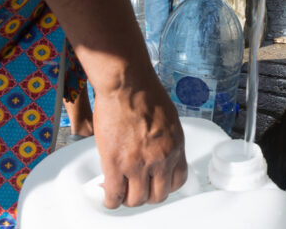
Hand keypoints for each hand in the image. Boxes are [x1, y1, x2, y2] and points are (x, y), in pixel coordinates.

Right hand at [93, 78, 186, 206]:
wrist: (128, 84)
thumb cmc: (145, 92)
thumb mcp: (167, 118)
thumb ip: (164, 138)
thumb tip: (155, 148)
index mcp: (175, 146)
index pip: (177, 181)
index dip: (164, 185)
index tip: (156, 183)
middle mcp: (161, 159)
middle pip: (158, 195)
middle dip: (147, 194)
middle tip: (136, 188)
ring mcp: (138, 164)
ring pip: (136, 199)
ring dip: (128, 198)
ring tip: (121, 191)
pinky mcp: (116, 164)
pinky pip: (114, 195)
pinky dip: (111, 199)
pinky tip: (108, 194)